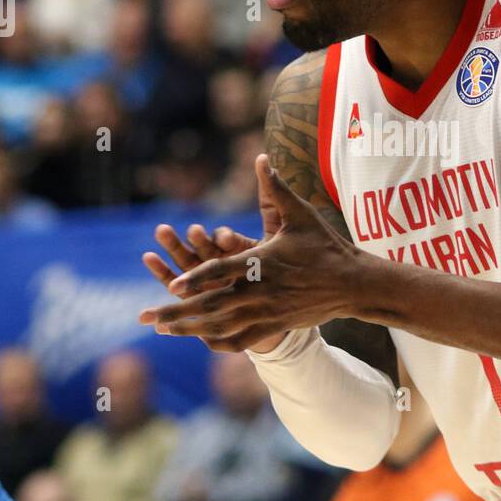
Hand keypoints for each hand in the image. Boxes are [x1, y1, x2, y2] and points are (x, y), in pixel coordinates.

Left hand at [138, 155, 363, 351]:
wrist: (353, 283)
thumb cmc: (325, 246)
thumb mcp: (301, 214)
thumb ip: (276, 189)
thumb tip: (261, 158)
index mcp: (262, 262)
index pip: (223, 271)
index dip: (197, 278)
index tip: (172, 285)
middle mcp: (261, 291)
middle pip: (212, 305)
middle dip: (176, 311)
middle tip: (146, 316)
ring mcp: (267, 311)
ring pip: (221, 325)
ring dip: (189, 328)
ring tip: (162, 330)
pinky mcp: (275, 325)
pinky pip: (241, 339)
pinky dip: (218, 341)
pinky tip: (199, 341)